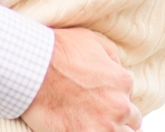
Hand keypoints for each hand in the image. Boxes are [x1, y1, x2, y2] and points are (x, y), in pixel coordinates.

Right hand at [22, 28, 140, 131]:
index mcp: (123, 82)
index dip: (115, 99)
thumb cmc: (59, 51)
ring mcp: (102, 127)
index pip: (130, 100)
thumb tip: (118, 71)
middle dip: (118, 119)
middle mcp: (119, 107)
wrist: (32, 68)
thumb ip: (113, 58)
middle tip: (99, 114)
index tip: (101, 99)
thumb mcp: (93, 41)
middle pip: (132, 123)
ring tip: (92, 124)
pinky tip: (80, 129)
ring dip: (109, 130)